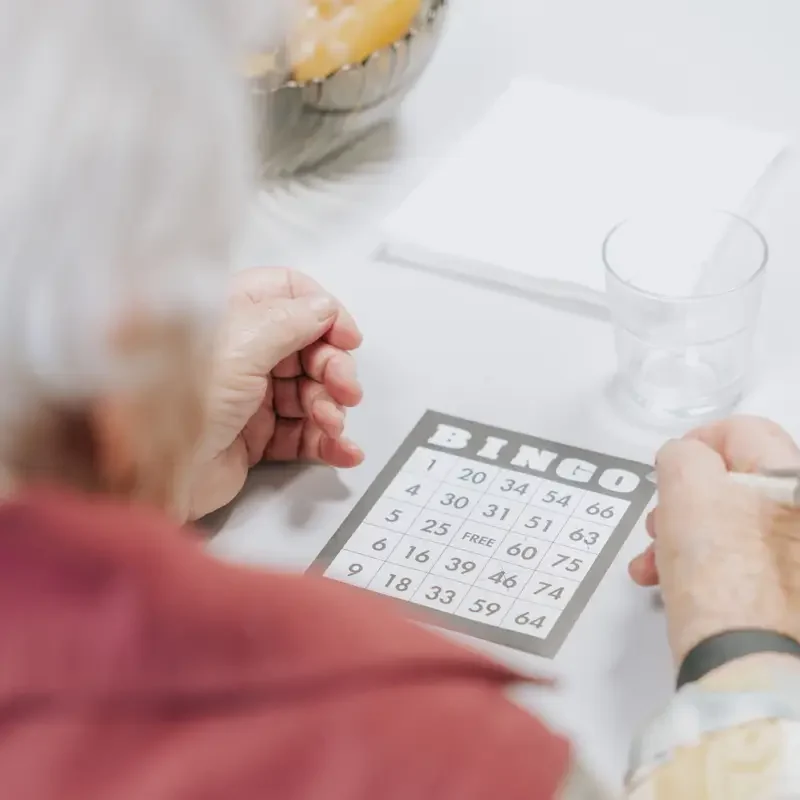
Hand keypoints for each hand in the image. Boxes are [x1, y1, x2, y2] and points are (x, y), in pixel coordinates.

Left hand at [188, 267, 363, 519]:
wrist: (152, 472)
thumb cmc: (181, 401)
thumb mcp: (242, 345)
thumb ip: (291, 320)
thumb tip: (324, 308)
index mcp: (232, 317)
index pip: (288, 295)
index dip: (324, 314)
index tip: (347, 337)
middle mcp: (242, 352)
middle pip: (308, 348)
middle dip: (334, 368)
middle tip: (345, 389)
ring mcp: (250, 396)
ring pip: (311, 393)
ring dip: (332, 408)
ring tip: (332, 425)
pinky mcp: (255, 439)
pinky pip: (303, 434)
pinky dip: (328, 442)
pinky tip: (344, 450)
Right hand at [628, 416, 799, 664]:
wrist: (747, 661)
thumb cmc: (723, 578)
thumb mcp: (687, 489)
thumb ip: (682, 455)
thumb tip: (682, 456)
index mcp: (790, 480)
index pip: (742, 431)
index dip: (696, 441)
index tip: (669, 465)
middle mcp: (796, 517)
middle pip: (732, 481)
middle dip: (682, 498)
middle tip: (659, 519)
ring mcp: (791, 558)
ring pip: (728, 523)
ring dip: (681, 534)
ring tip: (653, 563)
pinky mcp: (781, 592)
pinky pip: (734, 560)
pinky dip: (700, 564)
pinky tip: (672, 584)